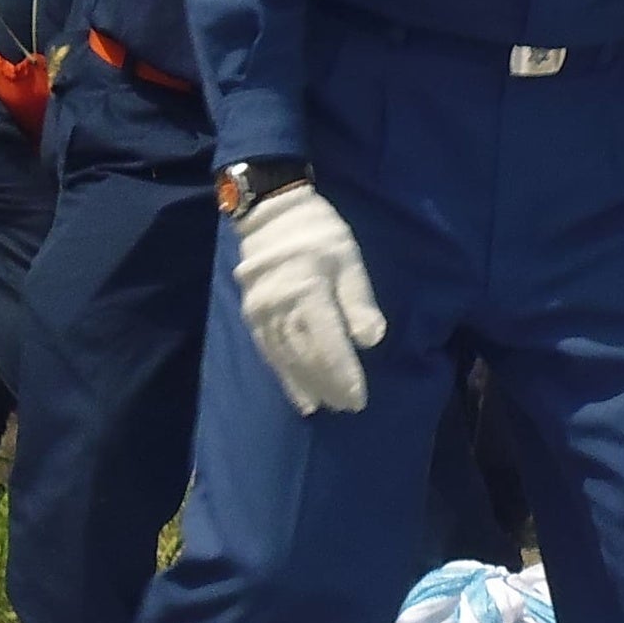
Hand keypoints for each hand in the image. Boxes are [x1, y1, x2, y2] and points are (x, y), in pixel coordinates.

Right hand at [230, 184, 385, 415]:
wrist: (271, 214)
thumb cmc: (320, 235)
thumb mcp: (349, 260)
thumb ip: (358, 301)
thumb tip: (371, 340)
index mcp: (307, 292)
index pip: (327, 345)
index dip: (343, 375)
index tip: (358, 398)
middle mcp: (280, 308)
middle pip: (306, 356)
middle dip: (327, 385)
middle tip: (347, 408)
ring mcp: (262, 313)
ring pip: (285, 358)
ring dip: (303, 385)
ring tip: (319, 407)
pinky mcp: (252, 316)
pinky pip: (268, 351)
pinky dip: (283, 374)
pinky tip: (295, 389)